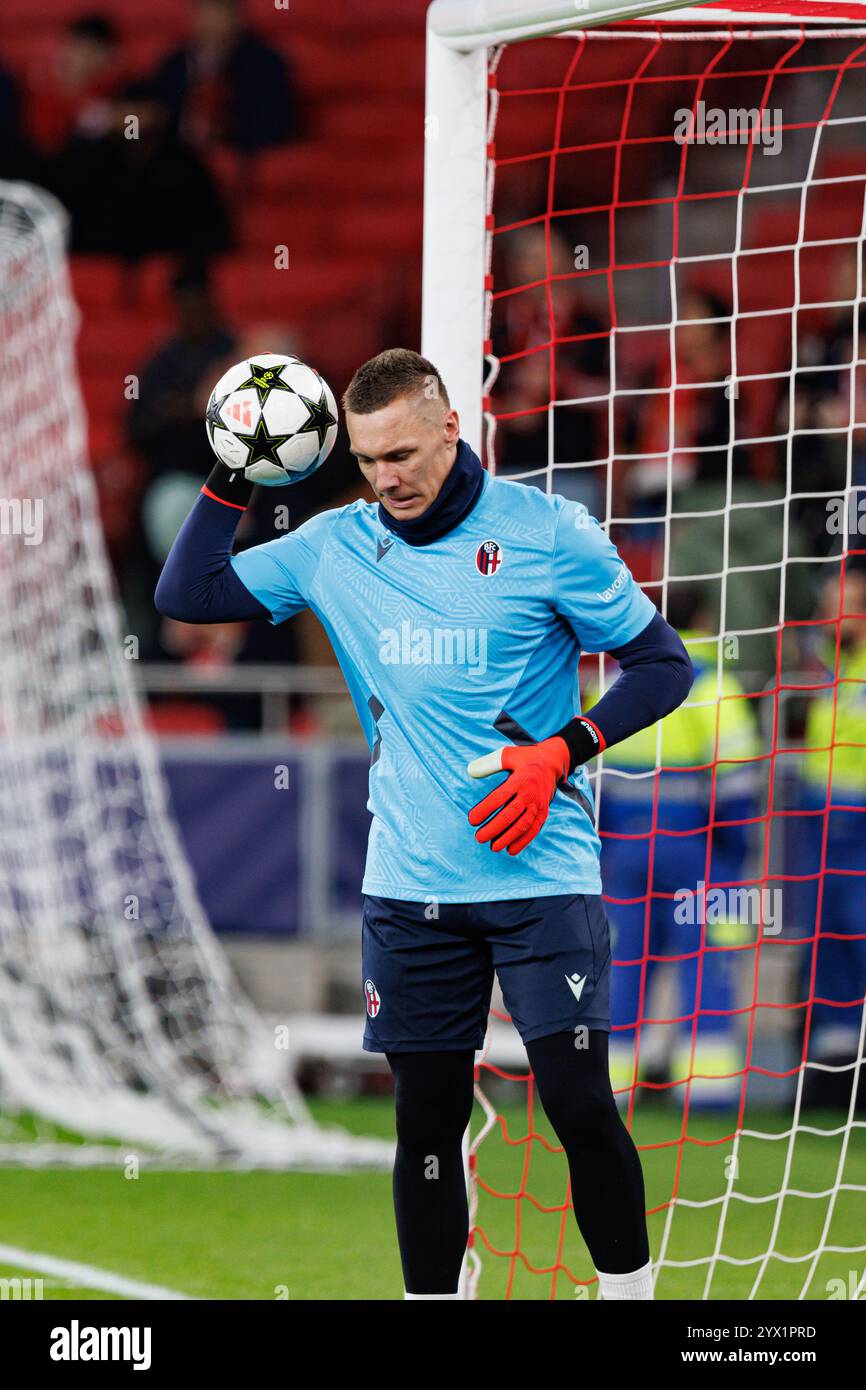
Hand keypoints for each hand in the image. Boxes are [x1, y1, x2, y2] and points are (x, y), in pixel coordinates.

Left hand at [467, 737, 569, 855]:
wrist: (552, 763)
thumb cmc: (525, 759)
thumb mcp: (507, 755)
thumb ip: (489, 763)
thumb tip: (470, 770)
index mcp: (520, 780)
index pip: (499, 797)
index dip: (485, 810)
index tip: (471, 820)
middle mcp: (530, 794)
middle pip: (510, 814)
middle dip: (494, 828)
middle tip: (479, 837)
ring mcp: (538, 804)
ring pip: (523, 825)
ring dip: (508, 838)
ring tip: (493, 847)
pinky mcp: (544, 812)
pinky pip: (534, 829)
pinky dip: (523, 841)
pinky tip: (511, 850)